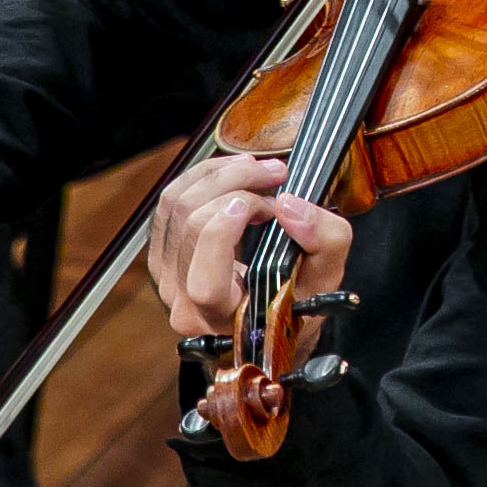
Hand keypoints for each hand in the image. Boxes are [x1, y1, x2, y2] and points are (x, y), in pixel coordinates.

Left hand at [149, 153, 350, 340]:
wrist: (265, 314)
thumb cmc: (293, 301)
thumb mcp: (326, 278)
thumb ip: (325, 241)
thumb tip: (290, 205)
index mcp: (221, 319)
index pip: (204, 284)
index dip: (224, 233)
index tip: (266, 204)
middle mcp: (182, 301)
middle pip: (189, 224)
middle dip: (236, 184)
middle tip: (276, 175)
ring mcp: (164, 276)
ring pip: (176, 205)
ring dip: (219, 173)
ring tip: (257, 168)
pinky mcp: (160, 253)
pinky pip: (168, 202)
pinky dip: (201, 177)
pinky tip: (232, 173)